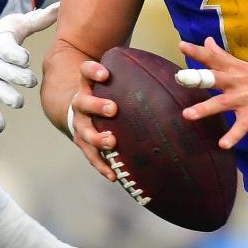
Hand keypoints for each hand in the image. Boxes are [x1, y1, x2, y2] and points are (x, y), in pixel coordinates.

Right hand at [0, 2, 59, 132]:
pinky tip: (0, 127)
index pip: (9, 51)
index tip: (24, 58)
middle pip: (7, 73)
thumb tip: (62, 4)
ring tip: (18, 102)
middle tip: (29, 81)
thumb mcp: (14, 26)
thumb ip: (39, 19)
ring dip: (9, 98)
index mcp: (1, 47)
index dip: (18, 56)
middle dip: (19, 77)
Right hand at [67, 60, 120, 180]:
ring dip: (98, 138)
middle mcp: (80, 104)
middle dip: (97, 106)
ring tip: (112, 142)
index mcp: (87, 85)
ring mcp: (80, 125)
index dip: (92, 71)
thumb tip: (169, 72)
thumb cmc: (103, 93)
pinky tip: (114, 175)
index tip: (105, 74)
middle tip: (113, 108)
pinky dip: (102, 166)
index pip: (85, 72)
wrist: (77, 111)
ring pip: (85, 132)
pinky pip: (91, 156)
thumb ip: (130, 75)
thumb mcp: (109, 81)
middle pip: (83, 103)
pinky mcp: (83, 143)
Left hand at [175, 36, 247, 148]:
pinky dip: (233, 136)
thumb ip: (222, 56)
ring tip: (187, 115)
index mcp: (235, 69)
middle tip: (180, 78)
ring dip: (204, 108)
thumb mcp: (243, 67)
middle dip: (197, 77)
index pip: (213, 58)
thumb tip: (207, 40)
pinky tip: (223, 144)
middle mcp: (238, 81)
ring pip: (221, 103)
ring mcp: (246, 98)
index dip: (198, 51)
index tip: (181, 45)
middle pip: (214, 77)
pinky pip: (242, 126)